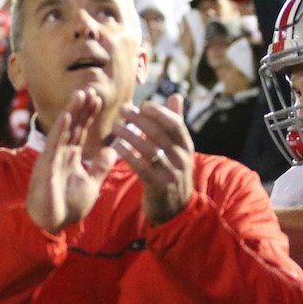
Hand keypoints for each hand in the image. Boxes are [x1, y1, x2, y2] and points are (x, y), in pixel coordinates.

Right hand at [26, 88, 115, 234]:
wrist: (52, 225)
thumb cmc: (68, 207)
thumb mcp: (91, 185)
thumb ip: (100, 167)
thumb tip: (112, 149)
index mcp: (71, 157)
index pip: (81, 131)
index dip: (89, 114)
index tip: (98, 98)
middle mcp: (60, 153)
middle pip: (73, 126)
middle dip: (81, 108)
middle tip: (90, 89)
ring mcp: (52, 158)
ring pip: (63, 131)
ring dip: (72, 112)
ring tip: (80, 94)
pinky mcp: (46, 166)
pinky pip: (54, 145)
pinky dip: (60, 130)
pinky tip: (66, 116)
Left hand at [115, 94, 193, 225]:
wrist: (174, 208)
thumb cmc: (171, 170)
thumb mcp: (178, 148)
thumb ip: (175, 122)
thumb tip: (175, 95)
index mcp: (187, 146)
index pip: (175, 124)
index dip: (159, 112)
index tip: (142, 105)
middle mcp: (182, 158)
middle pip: (160, 134)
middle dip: (139, 120)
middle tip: (122, 110)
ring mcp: (171, 173)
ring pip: (149, 149)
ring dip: (130, 135)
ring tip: (115, 127)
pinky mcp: (158, 186)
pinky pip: (142, 167)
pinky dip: (128, 155)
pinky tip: (117, 147)